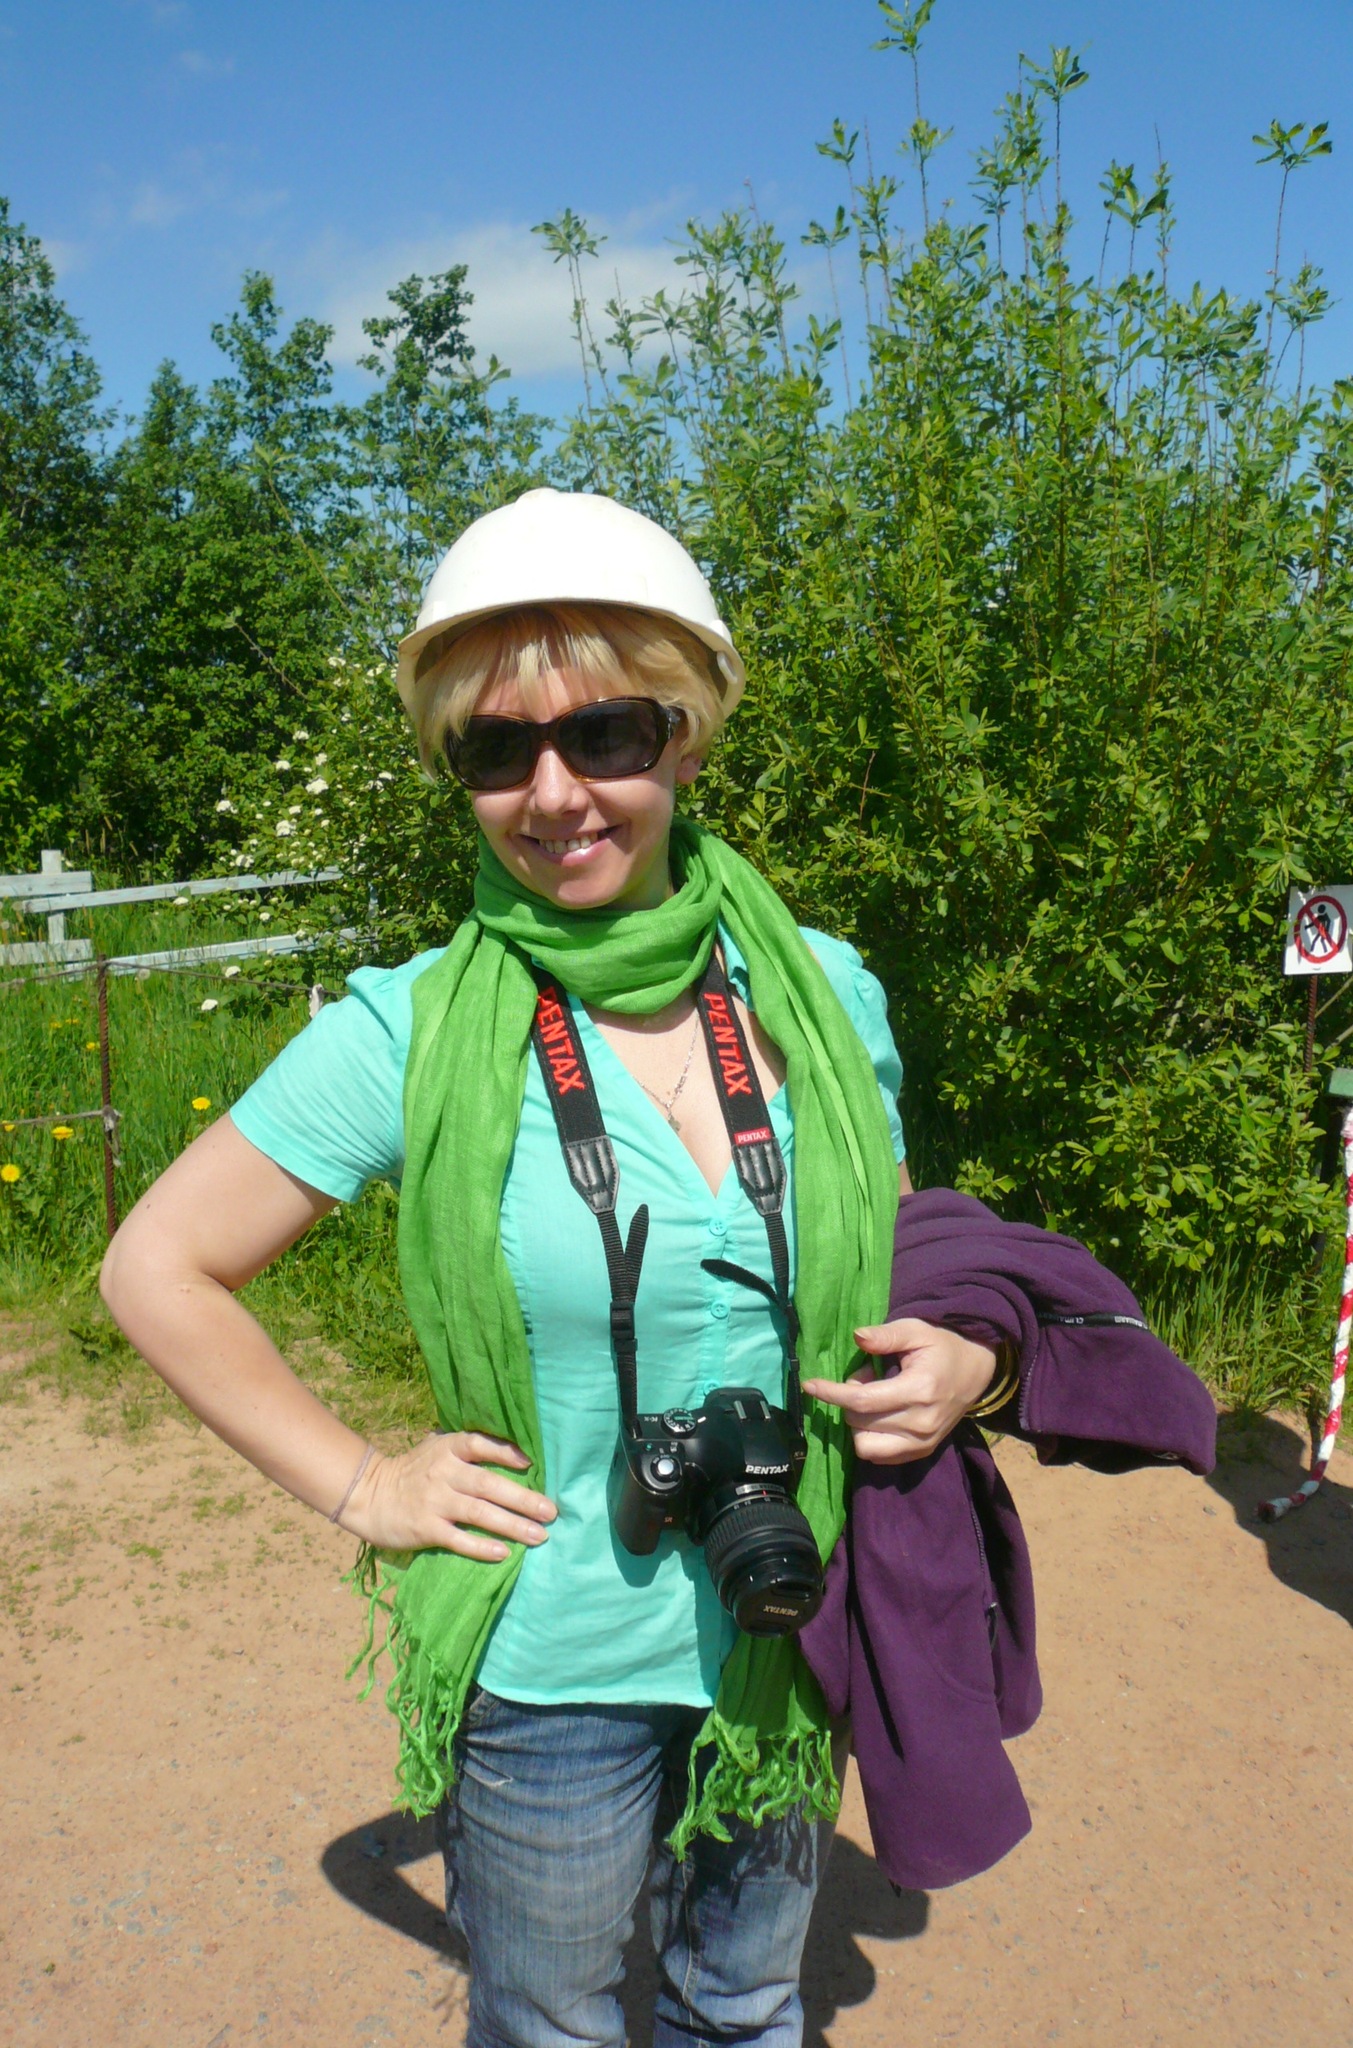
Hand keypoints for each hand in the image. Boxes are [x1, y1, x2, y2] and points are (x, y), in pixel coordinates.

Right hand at [342, 1431, 556, 1558]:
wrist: (370, 1496)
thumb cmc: (413, 1472)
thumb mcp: (435, 1449)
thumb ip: (465, 1447)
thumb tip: (512, 1449)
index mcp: (447, 1449)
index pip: (480, 1444)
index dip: (506, 1452)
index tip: (531, 1463)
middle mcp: (443, 1473)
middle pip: (489, 1484)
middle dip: (523, 1499)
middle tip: (551, 1512)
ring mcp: (434, 1501)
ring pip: (479, 1513)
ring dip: (512, 1525)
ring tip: (540, 1536)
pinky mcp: (426, 1529)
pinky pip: (459, 1539)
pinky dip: (481, 1547)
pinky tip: (503, 1553)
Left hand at [802, 1319, 997, 1464]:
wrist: (976, 1370)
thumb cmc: (942, 1346)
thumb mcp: (916, 1330)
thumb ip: (886, 1336)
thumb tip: (857, 1337)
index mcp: (919, 1391)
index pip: (862, 1402)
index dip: (832, 1394)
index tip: (810, 1385)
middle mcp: (921, 1423)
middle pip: (860, 1423)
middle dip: (850, 1399)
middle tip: (866, 1377)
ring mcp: (923, 1443)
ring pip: (866, 1447)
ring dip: (858, 1424)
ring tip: (873, 1400)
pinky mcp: (922, 1452)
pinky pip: (879, 1457)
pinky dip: (869, 1438)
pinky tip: (880, 1416)